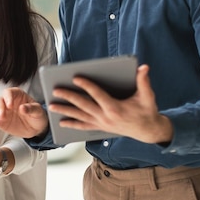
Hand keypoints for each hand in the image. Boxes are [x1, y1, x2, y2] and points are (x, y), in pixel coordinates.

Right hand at [0, 87, 48, 137]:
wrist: (36, 128)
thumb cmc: (37, 115)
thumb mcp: (38, 111)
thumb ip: (31, 108)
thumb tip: (22, 108)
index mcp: (17, 95)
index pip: (9, 92)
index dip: (8, 97)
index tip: (9, 105)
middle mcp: (8, 102)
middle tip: (2, 115)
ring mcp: (3, 111)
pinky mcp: (0, 121)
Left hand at [48, 64, 172, 143]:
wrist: (149, 132)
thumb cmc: (147, 111)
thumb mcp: (148, 97)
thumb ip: (144, 81)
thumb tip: (143, 67)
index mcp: (115, 108)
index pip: (97, 95)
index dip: (86, 85)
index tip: (75, 77)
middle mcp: (105, 117)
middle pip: (83, 105)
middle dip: (68, 97)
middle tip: (55, 90)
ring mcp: (101, 124)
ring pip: (80, 117)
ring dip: (65, 111)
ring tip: (51, 106)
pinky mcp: (100, 128)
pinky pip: (83, 127)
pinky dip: (72, 124)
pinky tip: (61, 122)